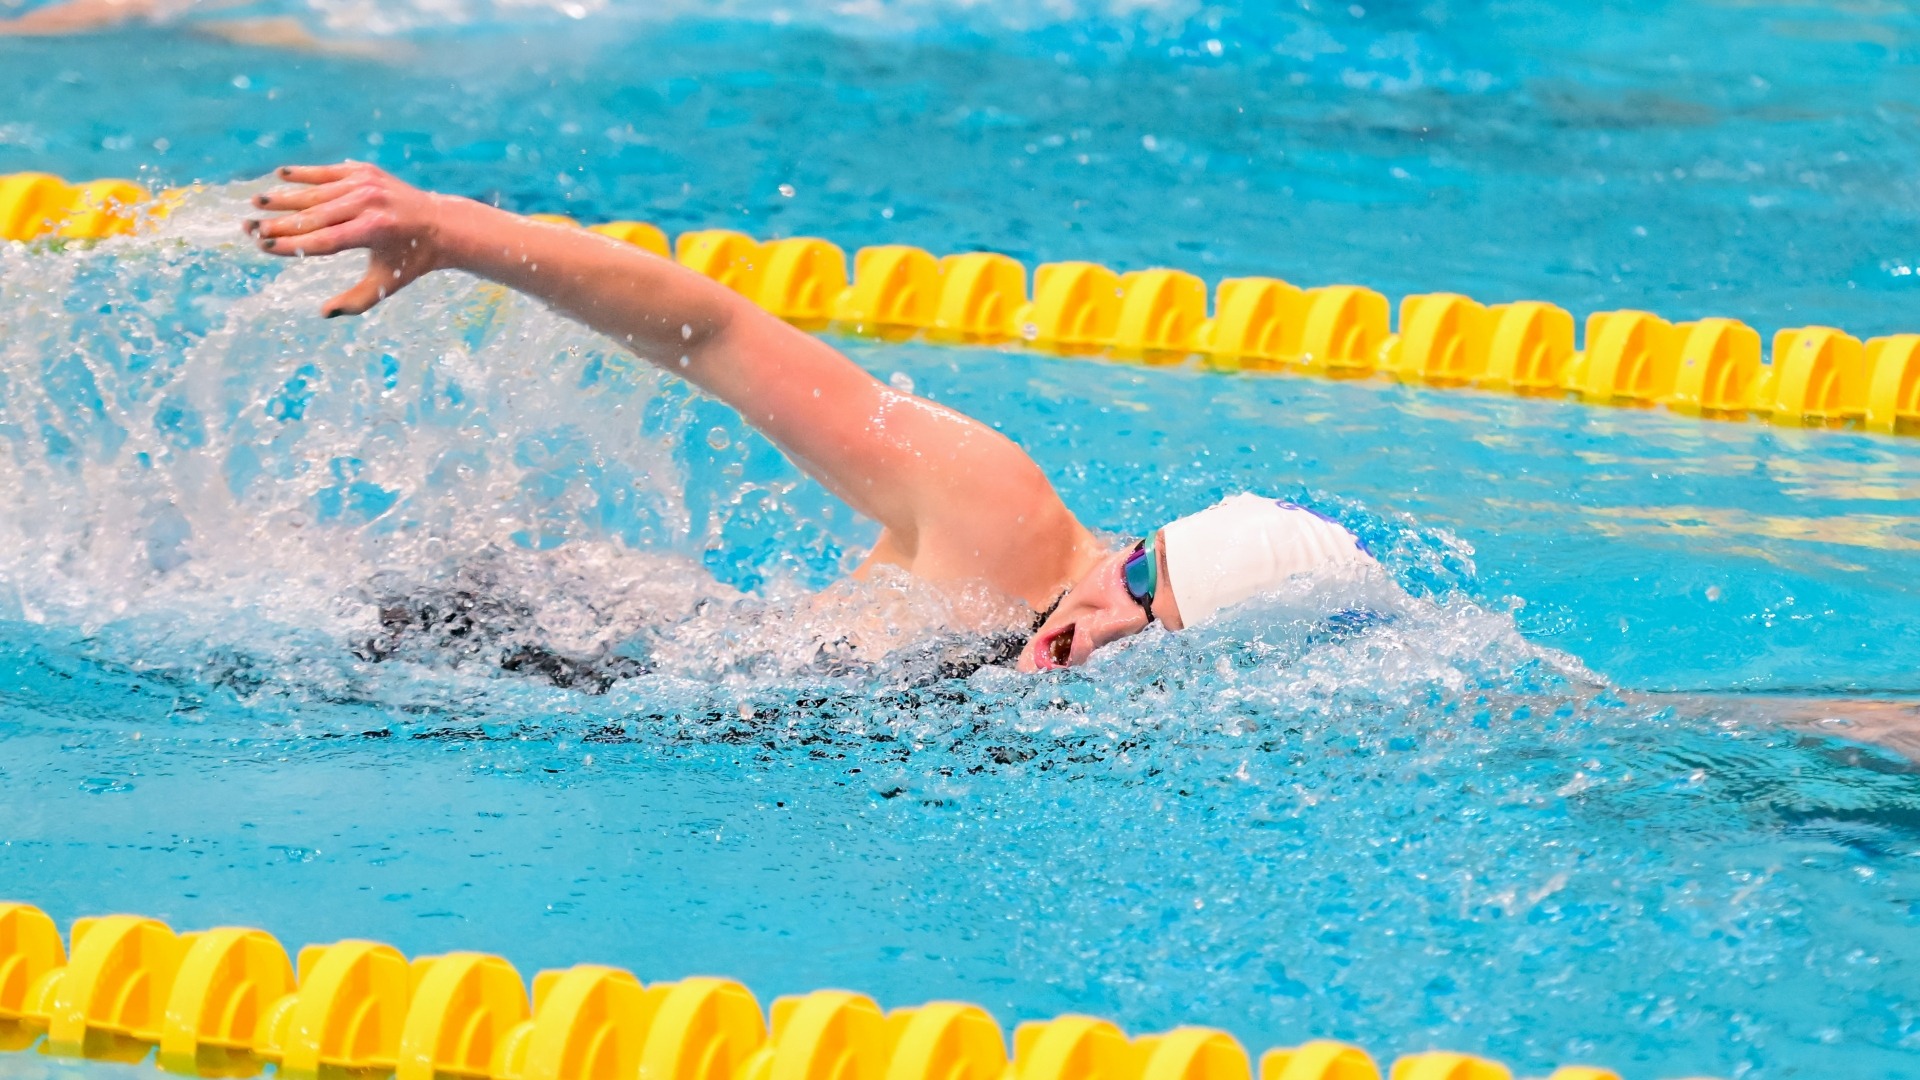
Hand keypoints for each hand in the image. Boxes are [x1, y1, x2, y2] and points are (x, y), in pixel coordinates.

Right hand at [245, 162, 444, 317]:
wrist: (441, 224)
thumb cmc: (411, 260)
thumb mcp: (387, 284)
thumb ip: (356, 301)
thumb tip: (324, 314)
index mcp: (373, 230)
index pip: (322, 240)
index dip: (291, 245)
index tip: (263, 247)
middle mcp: (368, 203)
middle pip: (314, 215)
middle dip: (279, 223)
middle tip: (248, 227)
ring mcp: (367, 183)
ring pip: (317, 193)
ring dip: (285, 198)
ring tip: (257, 203)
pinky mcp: (366, 171)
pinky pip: (329, 172)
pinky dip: (305, 174)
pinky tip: (281, 175)